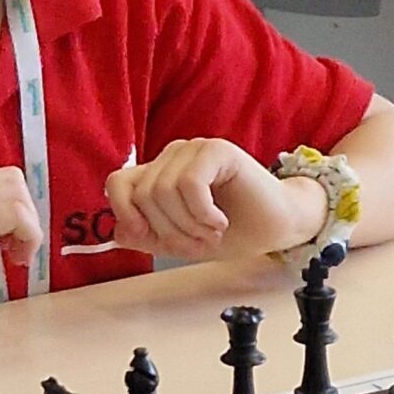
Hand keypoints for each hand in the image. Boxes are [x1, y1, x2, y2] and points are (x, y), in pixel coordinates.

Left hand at [103, 140, 326, 259]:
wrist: (276, 227)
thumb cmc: (232, 230)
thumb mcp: (179, 240)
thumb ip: (147, 235)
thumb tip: (116, 232)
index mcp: (159, 173)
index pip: (118, 184)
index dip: (124, 213)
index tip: (147, 236)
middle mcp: (173, 157)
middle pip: (142, 194)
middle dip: (168, 230)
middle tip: (197, 243)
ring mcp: (195, 150)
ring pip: (163, 191)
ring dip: (188, 225)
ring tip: (210, 233)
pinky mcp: (217, 150)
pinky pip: (189, 183)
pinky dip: (202, 213)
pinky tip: (219, 222)